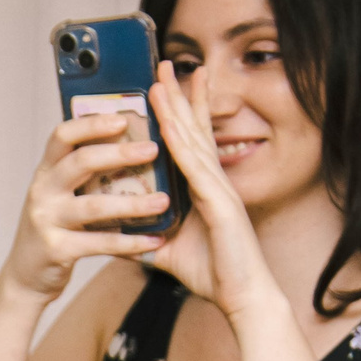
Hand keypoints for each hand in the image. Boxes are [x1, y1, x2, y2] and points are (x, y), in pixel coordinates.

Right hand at [0, 113, 168, 301]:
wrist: (26, 277)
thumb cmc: (55, 229)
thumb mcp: (59, 195)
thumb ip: (82, 173)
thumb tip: (129, 142)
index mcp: (46, 172)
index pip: (62, 135)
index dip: (91, 124)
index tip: (122, 119)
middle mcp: (42, 192)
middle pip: (80, 162)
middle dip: (119, 154)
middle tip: (153, 150)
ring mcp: (46, 221)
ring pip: (93, 206)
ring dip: (133, 204)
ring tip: (164, 201)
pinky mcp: (56, 250)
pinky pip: (99, 243)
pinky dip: (129, 242)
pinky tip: (154, 240)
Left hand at [138, 61, 282, 321]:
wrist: (241, 297)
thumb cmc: (214, 274)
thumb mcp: (168, 252)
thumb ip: (148, 239)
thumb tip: (119, 237)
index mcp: (203, 188)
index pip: (189, 141)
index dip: (179, 111)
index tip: (164, 85)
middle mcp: (213, 181)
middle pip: (193, 129)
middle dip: (179, 95)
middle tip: (164, 63)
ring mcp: (219, 189)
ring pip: (194, 140)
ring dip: (178, 108)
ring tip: (162, 79)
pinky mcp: (221, 203)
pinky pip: (197, 168)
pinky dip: (182, 145)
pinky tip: (170, 125)